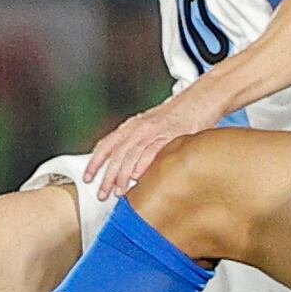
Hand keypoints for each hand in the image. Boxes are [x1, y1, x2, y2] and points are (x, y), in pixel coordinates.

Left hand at [86, 95, 210, 201]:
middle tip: (102, 193)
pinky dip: (143, 165)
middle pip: (117, 154)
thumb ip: (139, 143)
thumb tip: (129, 166)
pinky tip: (137, 177)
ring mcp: (155, 130)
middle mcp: (140, 127)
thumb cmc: (180, 114)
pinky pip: (153, 151)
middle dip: (107, 176)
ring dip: (122, 176)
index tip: (87, 177)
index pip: (107, 144)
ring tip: (119, 191)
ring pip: (132, 155)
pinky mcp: (171, 134)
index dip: (95, 162)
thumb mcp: (153, 126)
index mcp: (133, 125)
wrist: (203, 98)